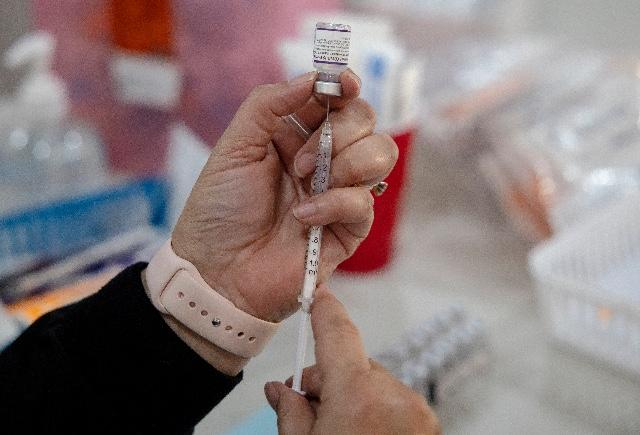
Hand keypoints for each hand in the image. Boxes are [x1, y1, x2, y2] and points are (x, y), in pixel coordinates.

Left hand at [172, 71, 397, 321]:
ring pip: (380, 155)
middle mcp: (323, 160)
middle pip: (365, 122)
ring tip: (306, 182)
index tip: (342, 84)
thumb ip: (269, 103)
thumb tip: (312, 77)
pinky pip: (364, 202)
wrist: (217, 271)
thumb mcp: (234, 146)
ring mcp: (338, 193)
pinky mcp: (347, 229)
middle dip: (340, 131)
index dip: (344, 86)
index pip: (336, 100)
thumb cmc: (220, 210)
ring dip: (347, 162)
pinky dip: (336, 203)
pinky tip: (304, 217)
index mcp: (295, 135)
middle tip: (299, 161)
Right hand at [264, 286, 440, 434]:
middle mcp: (395, 396)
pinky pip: (394, 403)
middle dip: (329, 383)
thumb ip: (291, 412)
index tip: (318, 295)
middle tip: (312, 413)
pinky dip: (376, 412)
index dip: (324, 310)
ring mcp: (417, 412)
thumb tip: (282, 389)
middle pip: (354, 366)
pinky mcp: (429, 425)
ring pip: (374, 385)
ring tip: (341, 434)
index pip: (338, 333)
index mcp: (359, 395)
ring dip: (355, 399)